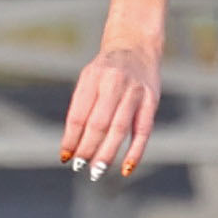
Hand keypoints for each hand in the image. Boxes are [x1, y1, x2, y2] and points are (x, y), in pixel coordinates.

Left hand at [60, 43, 161, 180]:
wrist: (136, 45)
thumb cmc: (106, 70)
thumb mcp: (88, 79)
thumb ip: (82, 107)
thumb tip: (72, 144)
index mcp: (92, 78)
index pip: (79, 115)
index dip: (71, 138)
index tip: (65, 157)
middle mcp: (114, 83)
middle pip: (99, 123)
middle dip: (87, 148)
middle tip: (79, 166)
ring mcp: (135, 91)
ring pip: (120, 128)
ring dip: (107, 153)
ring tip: (96, 171)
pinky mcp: (152, 100)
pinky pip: (143, 130)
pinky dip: (135, 151)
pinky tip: (126, 168)